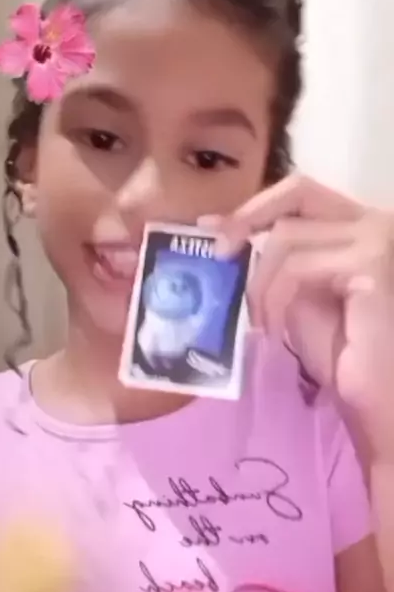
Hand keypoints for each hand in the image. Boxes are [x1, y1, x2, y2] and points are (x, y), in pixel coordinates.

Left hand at [199, 175, 393, 447]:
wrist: (380, 400)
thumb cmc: (346, 358)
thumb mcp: (299, 297)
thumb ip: (273, 262)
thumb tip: (222, 230)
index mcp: (360, 226)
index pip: (302, 193)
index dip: (255, 207)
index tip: (213, 229)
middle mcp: (377, 221)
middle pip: (298, 191)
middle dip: (248, 217)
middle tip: (219, 253)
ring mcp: (378, 237)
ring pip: (287, 235)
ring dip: (259, 283)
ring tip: (259, 324)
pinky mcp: (371, 262)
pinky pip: (296, 267)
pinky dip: (273, 299)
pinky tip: (275, 333)